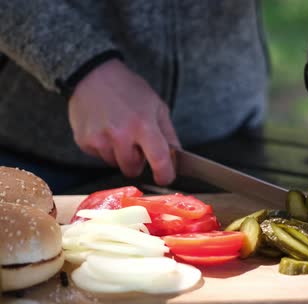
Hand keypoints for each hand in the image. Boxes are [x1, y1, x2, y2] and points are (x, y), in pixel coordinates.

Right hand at [68, 59, 179, 184]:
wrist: (93, 74)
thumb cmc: (128, 89)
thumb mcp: (157, 106)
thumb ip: (168, 134)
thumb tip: (176, 156)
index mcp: (143, 125)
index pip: (159, 161)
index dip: (165, 174)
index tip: (165, 178)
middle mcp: (121, 135)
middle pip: (133, 169)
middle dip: (137, 161)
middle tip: (135, 143)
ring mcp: (100, 139)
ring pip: (115, 164)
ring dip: (119, 154)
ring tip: (118, 131)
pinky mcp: (84, 141)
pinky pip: (99, 156)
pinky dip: (104, 147)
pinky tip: (104, 129)